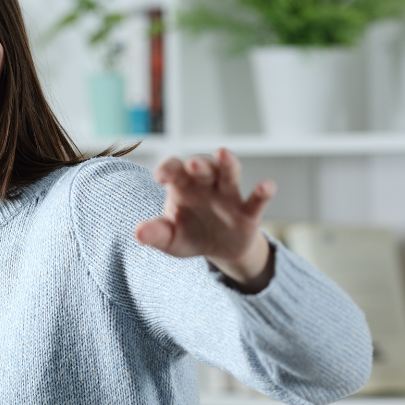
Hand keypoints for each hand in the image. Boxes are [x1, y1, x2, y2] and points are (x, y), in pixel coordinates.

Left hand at [135, 148, 277, 290]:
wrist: (220, 250)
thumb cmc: (190, 236)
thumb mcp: (170, 239)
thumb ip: (156, 234)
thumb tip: (137, 233)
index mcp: (182, 187)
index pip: (173, 169)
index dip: (167, 169)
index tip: (160, 177)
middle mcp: (206, 186)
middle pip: (203, 167)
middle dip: (198, 165)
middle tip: (193, 165)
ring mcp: (228, 197)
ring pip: (229, 174)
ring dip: (227, 164)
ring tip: (224, 154)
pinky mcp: (248, 213)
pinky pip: (256, 201)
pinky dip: (262, 192)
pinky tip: (267, 186)